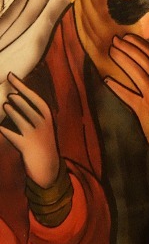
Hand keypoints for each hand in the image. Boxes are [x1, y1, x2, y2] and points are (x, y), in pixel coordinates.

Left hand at [0, 73, 60, 187]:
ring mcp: (34, 135)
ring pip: (20, 119)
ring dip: (11, 111)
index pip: (34, 97)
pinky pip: (12, 135)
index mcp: (47, 117)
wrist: (48, 167)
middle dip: (18, 99)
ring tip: (5, 106)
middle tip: (9, 94)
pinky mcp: (26, 146)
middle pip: (28, 106)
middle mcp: (42, 124)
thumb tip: (15, 96)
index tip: (11, 76)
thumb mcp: (43, 126)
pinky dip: (4, 130)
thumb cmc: (42, 143)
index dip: (22, 86)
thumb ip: (33, 113)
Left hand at [105, 35, 148, 153]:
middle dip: (129, 49)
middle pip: (144, 62)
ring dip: (123, 61)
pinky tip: (106, 80)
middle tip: (115, 39)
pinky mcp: (144, 111)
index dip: (140, 46)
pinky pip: (129, 97)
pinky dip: (117, 88)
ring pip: (137, 74)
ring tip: (111, 51)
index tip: (128, 37)